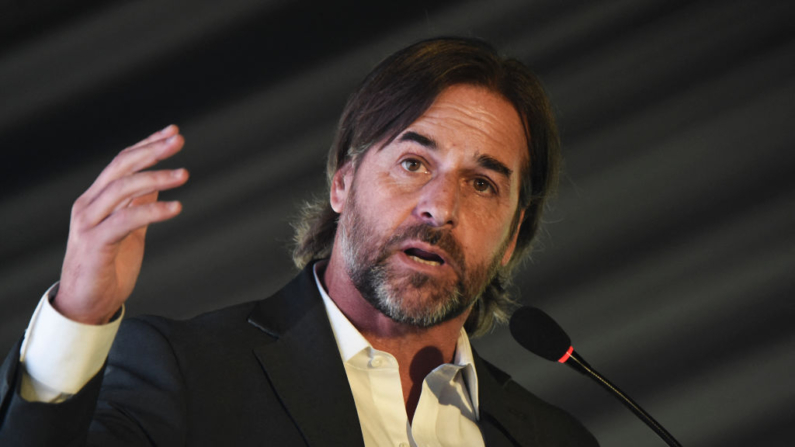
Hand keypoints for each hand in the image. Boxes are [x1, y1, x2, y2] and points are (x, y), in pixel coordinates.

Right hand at [55, 125, 188, 323]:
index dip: (147, 144)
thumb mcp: (128, 230)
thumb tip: (157, 185)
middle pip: (121, 167)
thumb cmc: (107, 268)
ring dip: (155, 178)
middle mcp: (89, 205)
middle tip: (179, 140)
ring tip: (184, 174)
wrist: (85, 305)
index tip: (172, 132)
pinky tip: (176, 208)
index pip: (122, 162)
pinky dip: (152, 212)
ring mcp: (89, 224)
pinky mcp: (95, 244)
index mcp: (97, 199)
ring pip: (122, 189)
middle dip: (152, 150)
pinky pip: (126, 220)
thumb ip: (138, 206)